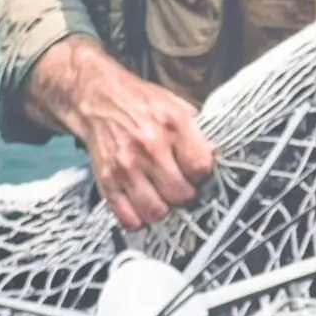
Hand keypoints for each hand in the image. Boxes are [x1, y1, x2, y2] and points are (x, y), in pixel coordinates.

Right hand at [26, 37, 216, 231]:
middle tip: (179, 186)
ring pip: (156, 211)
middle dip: (184, 195)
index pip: (201, 169)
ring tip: (161, 196)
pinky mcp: (107, 180)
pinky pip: (128, 218)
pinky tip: (142, 205)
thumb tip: (218, 161)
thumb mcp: (177, 106)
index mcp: (173, 125)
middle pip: (181, 195)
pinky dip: (138, 219)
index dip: (201, 175)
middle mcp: (150, 146)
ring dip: (162, 209)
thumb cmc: (141, 103)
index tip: (195, 172)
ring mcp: (126, 165)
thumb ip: (198, 134)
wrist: (97, 97)